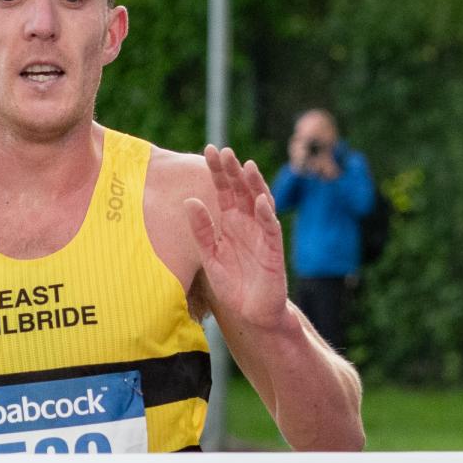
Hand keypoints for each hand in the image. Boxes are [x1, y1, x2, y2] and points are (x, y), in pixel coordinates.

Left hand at [183, 145, 291, 331]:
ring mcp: (262, 233)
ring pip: (260, 202)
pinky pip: (271, 228)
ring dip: (254, 185)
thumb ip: (201, 230)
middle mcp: (247, 222)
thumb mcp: (209, 256)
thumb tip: (189, 201)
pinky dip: (267, 214)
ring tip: (246, 166)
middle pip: (241, 190)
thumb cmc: (232, 284)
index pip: (224, 190)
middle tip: (224, 151)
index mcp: (230, 221)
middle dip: (233, 171)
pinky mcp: (273, 250)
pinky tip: (260, 201)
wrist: (252, 313)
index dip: (218, 171)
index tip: (209, 150)